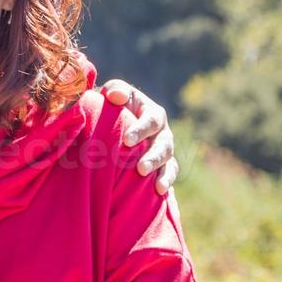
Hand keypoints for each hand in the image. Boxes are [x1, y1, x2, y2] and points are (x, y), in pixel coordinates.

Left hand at [99, 79, 177, 193]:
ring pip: (168, 161)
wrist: (113, 122)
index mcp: (152, 113)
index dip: (141, 130)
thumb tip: (116, 96)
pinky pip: (169, 173)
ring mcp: (164, 149)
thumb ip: (115, 90)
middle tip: (140, 168)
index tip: (127, 140)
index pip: (151, 120)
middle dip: (153, 157)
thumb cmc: (112, 106)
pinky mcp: (162, 165)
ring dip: (161, 172)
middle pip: (164, 144)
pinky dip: (166, 181)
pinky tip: (159, 191)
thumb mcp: (113, 94)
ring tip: (151, 182)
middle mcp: (162, 132)